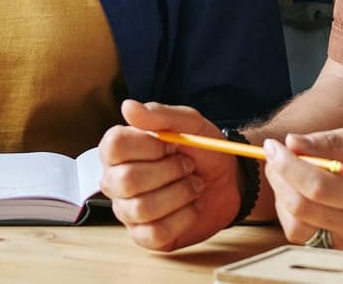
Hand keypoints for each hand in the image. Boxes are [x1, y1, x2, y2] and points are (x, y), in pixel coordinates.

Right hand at [97, 99, 242, 252]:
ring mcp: (127, 210)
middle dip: (169, 172)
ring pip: (142, 208)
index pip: (114, 146)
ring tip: (193, 185)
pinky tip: (192, 207)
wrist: (228, 179)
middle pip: (127, 180)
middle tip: (188, 166)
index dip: (147, 147)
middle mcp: (115, 180)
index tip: (171, 144)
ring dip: (180, 194)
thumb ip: (159, 115)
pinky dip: (182, 218)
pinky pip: (155, 233)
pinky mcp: (144, 236)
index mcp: (118, 149)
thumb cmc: (201, 149)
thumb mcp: (188, 123)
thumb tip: (128, 107)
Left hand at [265, 122, 342, 253]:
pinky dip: (299, 212)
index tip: (274, 144)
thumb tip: (292, 142)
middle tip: (279, 155)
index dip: (287, 165)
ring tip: (298, 171)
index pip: (316, 188)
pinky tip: (309, 190)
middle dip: (280, 180)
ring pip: (299, 230)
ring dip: (286, 199)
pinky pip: (311, 236)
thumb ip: (333, 140)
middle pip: (301, 212)